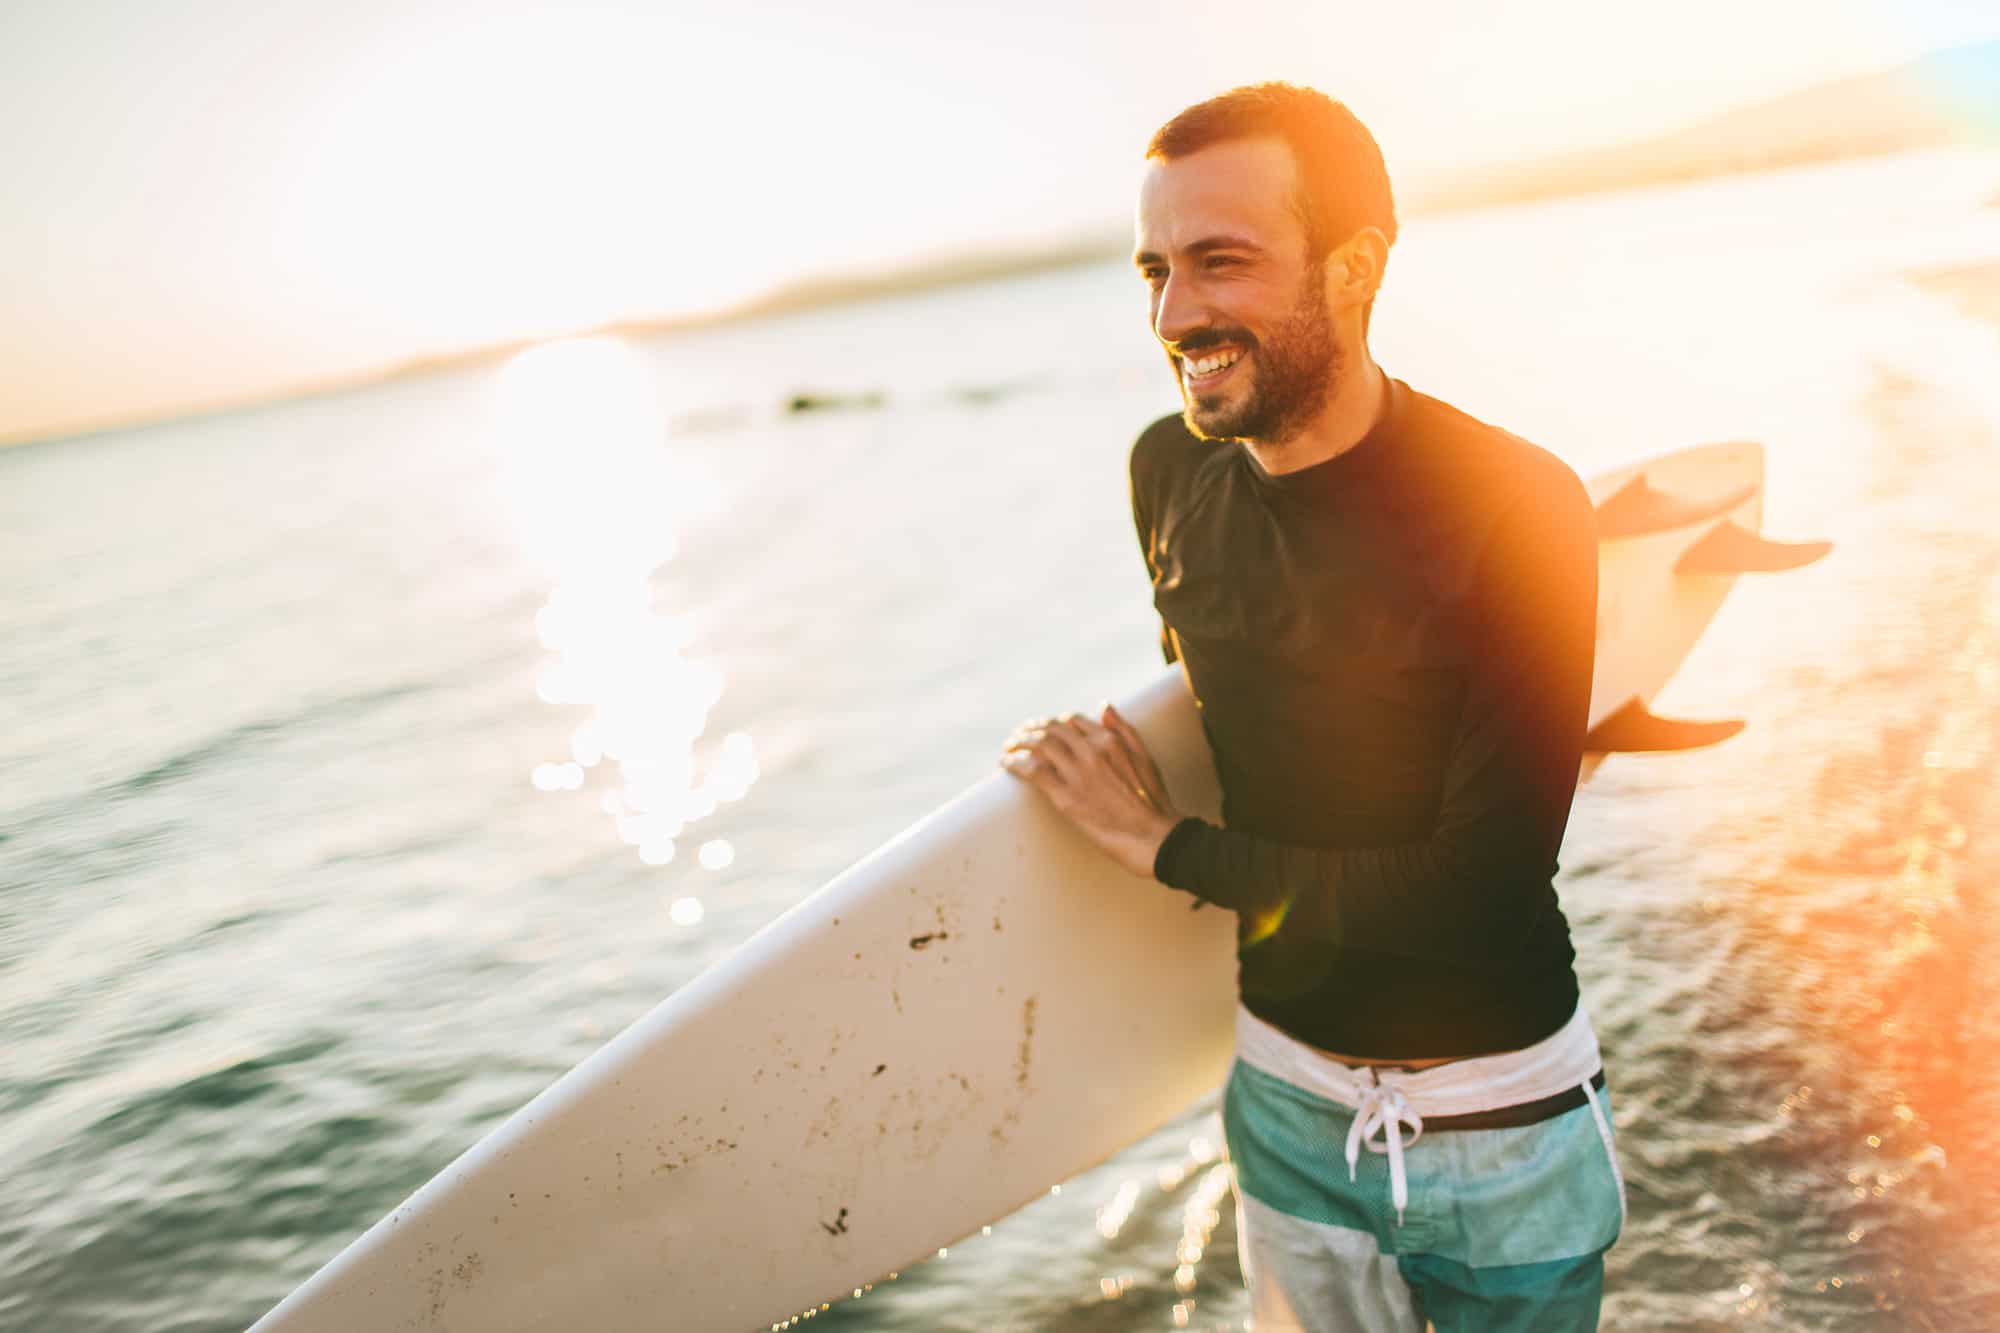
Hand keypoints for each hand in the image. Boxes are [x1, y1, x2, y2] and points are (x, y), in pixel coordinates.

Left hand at [1000, 702, 1182, 878]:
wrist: (1151, 835)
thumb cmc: (1151, 799)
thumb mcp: (1144, 756)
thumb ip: (1123, 729)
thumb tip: (1104, 706)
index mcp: (1110, 740)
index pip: (1072, 720)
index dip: (1054, 723)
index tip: (1045, 729)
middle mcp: (1092, 751)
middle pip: (1051, 729)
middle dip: (1031, 728)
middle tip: (1020, 734)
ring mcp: (1077, 773)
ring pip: (1038, 745)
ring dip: (1018, 742)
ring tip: (1009, 747)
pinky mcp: (1066, 797)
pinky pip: (1033, 771)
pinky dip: (1015, 763)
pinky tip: (1006, 763)